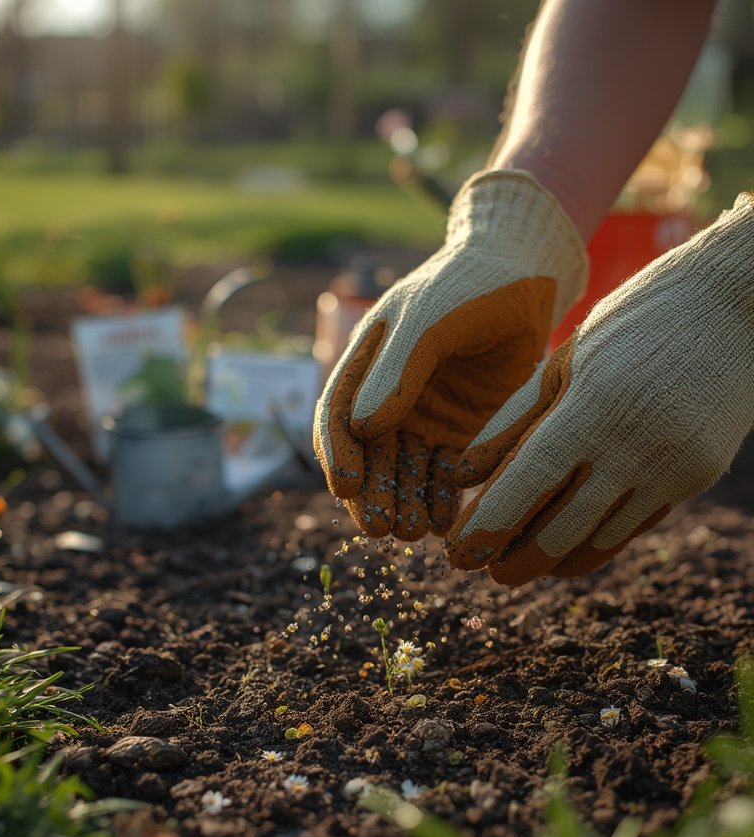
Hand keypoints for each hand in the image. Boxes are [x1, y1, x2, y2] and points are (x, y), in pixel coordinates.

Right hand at [313, 170, 586, 539]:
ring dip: (405, 502)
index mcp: (365, 365)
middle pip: (369, 456)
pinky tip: (444, 521)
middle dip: (373, 493)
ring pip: (404, 471)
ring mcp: (423, 417)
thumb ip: (396, 370)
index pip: (337, 417)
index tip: (347, 486)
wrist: (526, 277)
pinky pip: (443, 473)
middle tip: (384, 528)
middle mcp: (387, 396)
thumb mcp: (429, 320)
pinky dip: (440, 498)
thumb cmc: (469, 286)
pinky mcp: (460, 433)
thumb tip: (361, 429)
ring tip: (415, 532)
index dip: (337, 454)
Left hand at [447, 193, 753, 584]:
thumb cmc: (631, 322)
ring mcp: (673, 466)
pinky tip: (568, 551)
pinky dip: (597, 544)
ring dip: (555, 560)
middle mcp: (636, 445)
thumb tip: (462, 477)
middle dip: (517, 559)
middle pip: (563, 527)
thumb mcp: (564, 359)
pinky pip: (637, 525)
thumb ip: (512, 418)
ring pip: (602, 539)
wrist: (735, 305)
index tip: (457, 553)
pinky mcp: (698, 475)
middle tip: (486, 574)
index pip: (529, 482)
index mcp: (593, 406)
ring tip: (519, 567)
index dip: (489, 524)